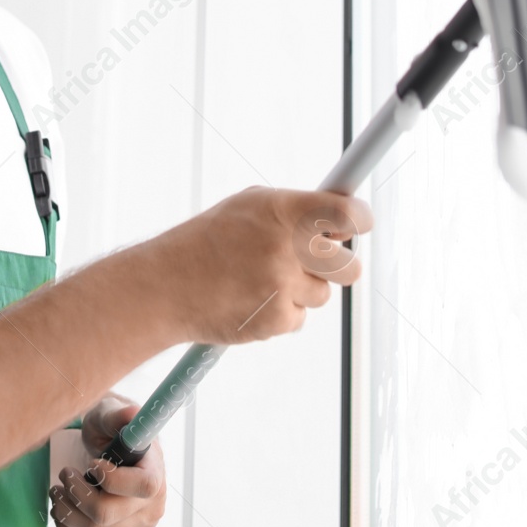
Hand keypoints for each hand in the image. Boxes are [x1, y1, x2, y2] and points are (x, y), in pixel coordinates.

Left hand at [49, 395, 165, 526]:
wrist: (115, 449)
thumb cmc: (112, 429)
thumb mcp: (110, 415)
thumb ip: (117, 415)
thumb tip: (131, 413)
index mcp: (156, 472)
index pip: (143, 486)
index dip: (110, 478)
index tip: (92, 462)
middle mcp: (154, 504)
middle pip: (107, 515)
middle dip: (75, 494)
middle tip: (64, 474)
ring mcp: (140, 526)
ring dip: (66, 512)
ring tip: (56, 490)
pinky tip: (62, 509)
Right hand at [151, 186, 372, 345]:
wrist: (166, 286)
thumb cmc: (207, 242)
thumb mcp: (248, 207)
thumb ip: (295, 209)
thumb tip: (341, 215)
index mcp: (283, 211)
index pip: (348, 216)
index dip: (360, 222)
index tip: (358, 226)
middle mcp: (286, 247)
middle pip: (349, 267)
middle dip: (337, 267)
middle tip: (314, 261)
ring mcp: (283, 286)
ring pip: (322, 294)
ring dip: (301, 290)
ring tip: (262, 280)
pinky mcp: (276, 320)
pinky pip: (299, 318)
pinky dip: (280, 311)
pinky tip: (251, 299)